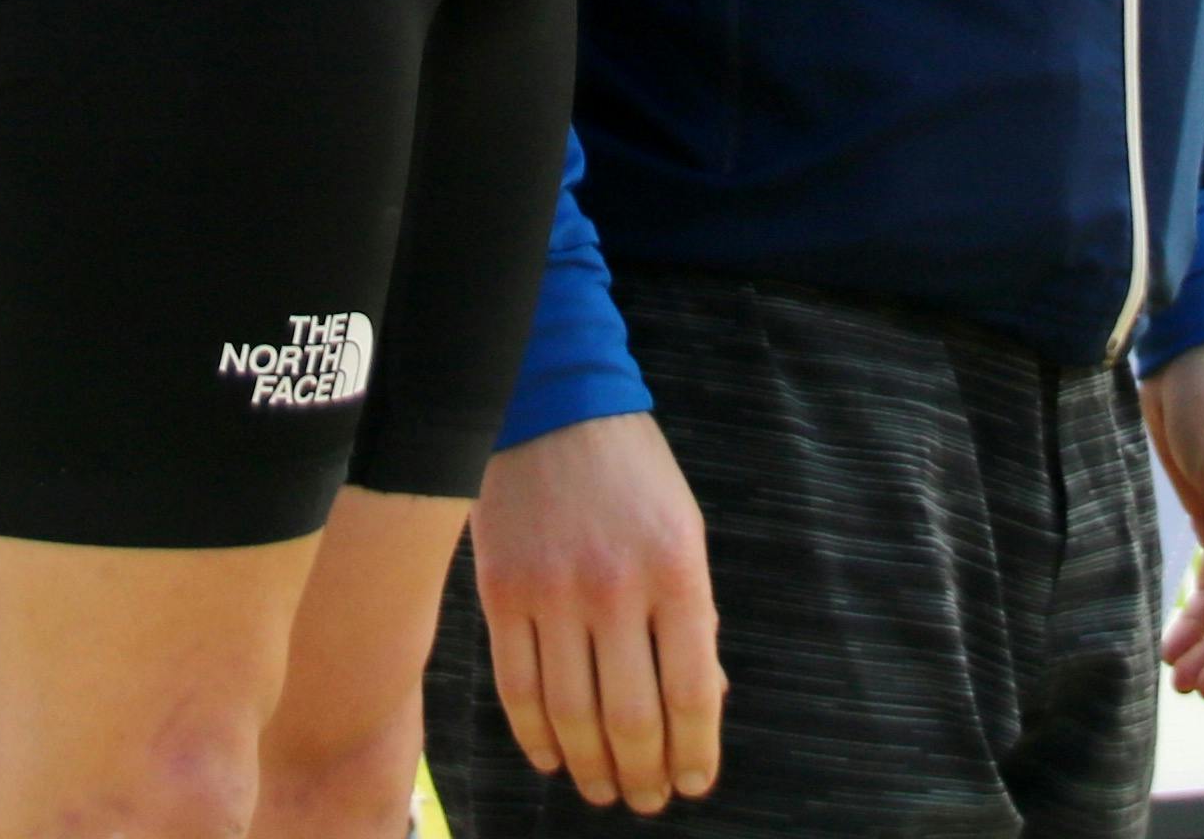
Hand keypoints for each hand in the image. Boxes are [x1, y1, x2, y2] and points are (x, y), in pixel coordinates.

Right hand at [469, 413, 724, 811]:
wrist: (552, 404)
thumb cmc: (632, 475)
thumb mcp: (685, 533)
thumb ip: (694, 618)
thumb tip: (702, 706)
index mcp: (675, 571)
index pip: (692, 693)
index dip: (695, 753)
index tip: (694, 784)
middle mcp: (615, 587)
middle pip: (631, 718)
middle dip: (643, 774)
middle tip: (646, 800)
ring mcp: (552, 591)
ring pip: (571, 713)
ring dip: (590, 768)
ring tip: (603, 790)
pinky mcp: (500, 590)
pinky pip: (516, 686)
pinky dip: (534, 736)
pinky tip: (551, 757)